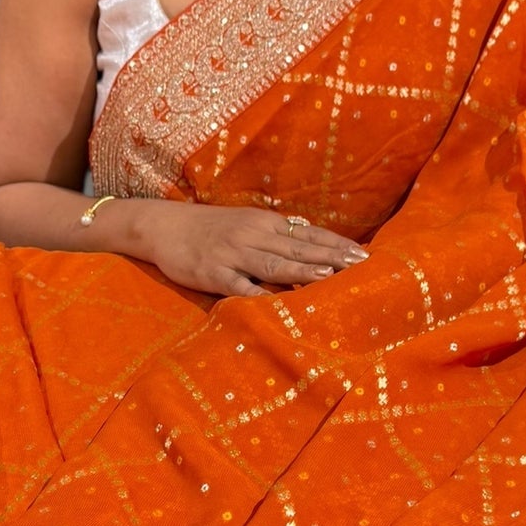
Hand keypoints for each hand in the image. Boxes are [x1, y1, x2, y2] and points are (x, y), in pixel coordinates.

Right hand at [126, 202, 368, 297]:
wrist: (162, 226)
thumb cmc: (209, 227)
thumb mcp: (246, 222)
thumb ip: (276, 232)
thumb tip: (312, 239)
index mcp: (264, 223)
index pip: (308, 233)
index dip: (336, 244)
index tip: (363, 254)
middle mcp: (253, 235)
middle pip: (298, 248)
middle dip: (331, 258)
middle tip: (360, 266)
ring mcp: (233, 254)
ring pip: (274, 264)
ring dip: (302, 271)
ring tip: (329, 277)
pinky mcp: (214, 274)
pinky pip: (241, 286)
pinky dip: (260, 294)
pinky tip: (279, 303)